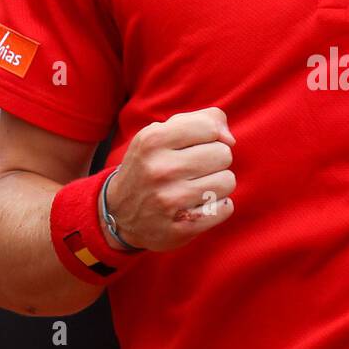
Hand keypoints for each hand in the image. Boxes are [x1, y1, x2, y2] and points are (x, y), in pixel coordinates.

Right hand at [100, 108, 236, 253]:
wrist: (119, 214)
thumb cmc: (150, 165)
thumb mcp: (161, 133)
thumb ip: (200, 120)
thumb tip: (229, 138)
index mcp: (152, 140)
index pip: (210, 128)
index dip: (210, 136)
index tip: (196, 146)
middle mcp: (160, 169)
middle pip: (223, 154)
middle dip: (215, 160)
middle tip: (196, 169)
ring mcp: (170, 201)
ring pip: (227, 181)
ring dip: (218, 184)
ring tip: (198, 187)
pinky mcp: (182, 228)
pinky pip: (225, 208)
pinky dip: (217, 207)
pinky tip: (198, 206)